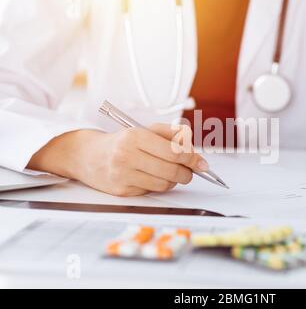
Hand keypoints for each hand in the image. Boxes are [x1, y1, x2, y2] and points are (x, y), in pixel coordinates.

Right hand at [28, 124, 206, 196]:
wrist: (86, 156)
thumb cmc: (121, 141)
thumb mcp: (145, 130)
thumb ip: (171, 135)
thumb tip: (194, 150)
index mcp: (135, 136)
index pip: (175, 152)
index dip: (193, 159)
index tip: (202, 163)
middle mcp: (127, 155)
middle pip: (172, 170)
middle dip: (187, 173)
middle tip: (190, 171)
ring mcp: (123, 175)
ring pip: (164, 183)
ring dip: (174, 180)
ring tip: (171, 172)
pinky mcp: (121, 191)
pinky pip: (152, 191)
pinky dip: (158, 185)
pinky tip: (152, 177)